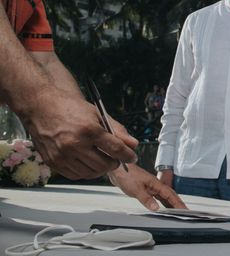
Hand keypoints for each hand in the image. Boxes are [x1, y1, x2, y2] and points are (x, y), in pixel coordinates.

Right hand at [20, 88, 137, 179]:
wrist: (43, 107)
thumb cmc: (73, 109)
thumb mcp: (99, 114)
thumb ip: (118, 131)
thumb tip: (133, 145)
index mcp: (89, 130)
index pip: (115, 149)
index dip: (127, 156)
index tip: (133, 157)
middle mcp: (75, 144)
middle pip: (104, 164)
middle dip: (115, 163)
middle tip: (117, 159)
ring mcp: (62, 155)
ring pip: (91, 173)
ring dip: (101, 169)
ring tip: (103, 160)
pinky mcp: (53, 162)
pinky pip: (75, 175)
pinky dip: (86, 172)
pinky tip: (89, 163)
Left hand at [109, 164, 186, 210]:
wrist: (117, 169)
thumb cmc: (126, 175)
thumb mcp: (136, 189)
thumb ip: (147, 199)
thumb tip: (156, 208)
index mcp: (155, 184)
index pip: (170, 195)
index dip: (178, 203)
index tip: (185, 210)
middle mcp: (155, 185)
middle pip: (170, 195)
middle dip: (178, 203)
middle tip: (185, 212)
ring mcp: (150, 187)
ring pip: (164, 196)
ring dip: (171, 203)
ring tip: (176, 211)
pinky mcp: (145, 189)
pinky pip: (157, 197)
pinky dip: (162, 202)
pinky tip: (161, 206)